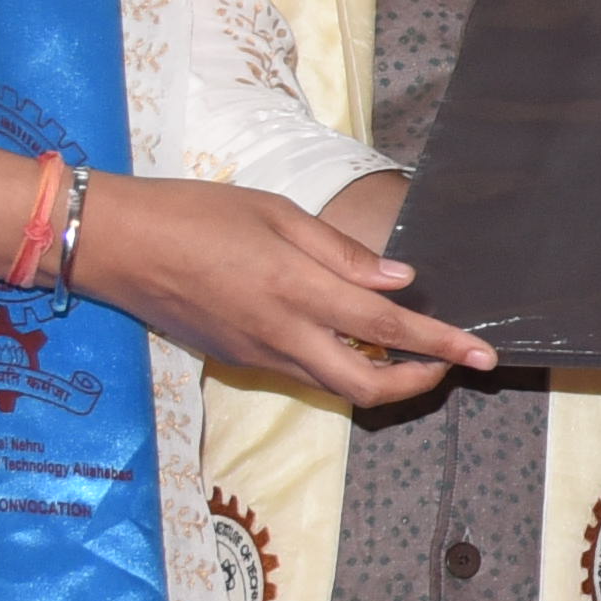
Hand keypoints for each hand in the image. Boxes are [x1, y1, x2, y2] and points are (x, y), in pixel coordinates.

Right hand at [83, 175, 494, 404]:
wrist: (116, 246)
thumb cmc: (195, 214)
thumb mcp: (276, 213)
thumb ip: (341, 253)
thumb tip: (399, 280)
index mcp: (298, 290)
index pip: (387, 328)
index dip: (441, 344)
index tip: (484, 354)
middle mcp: (282, 335)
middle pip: (366, 385)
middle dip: (418, 383)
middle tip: (450, 363)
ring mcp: (257, 354)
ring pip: (334, 386)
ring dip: (379, 378)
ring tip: (409, 351)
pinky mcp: (236, 359)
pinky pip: (300, 374)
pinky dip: (337, 366)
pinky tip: (348, 340)